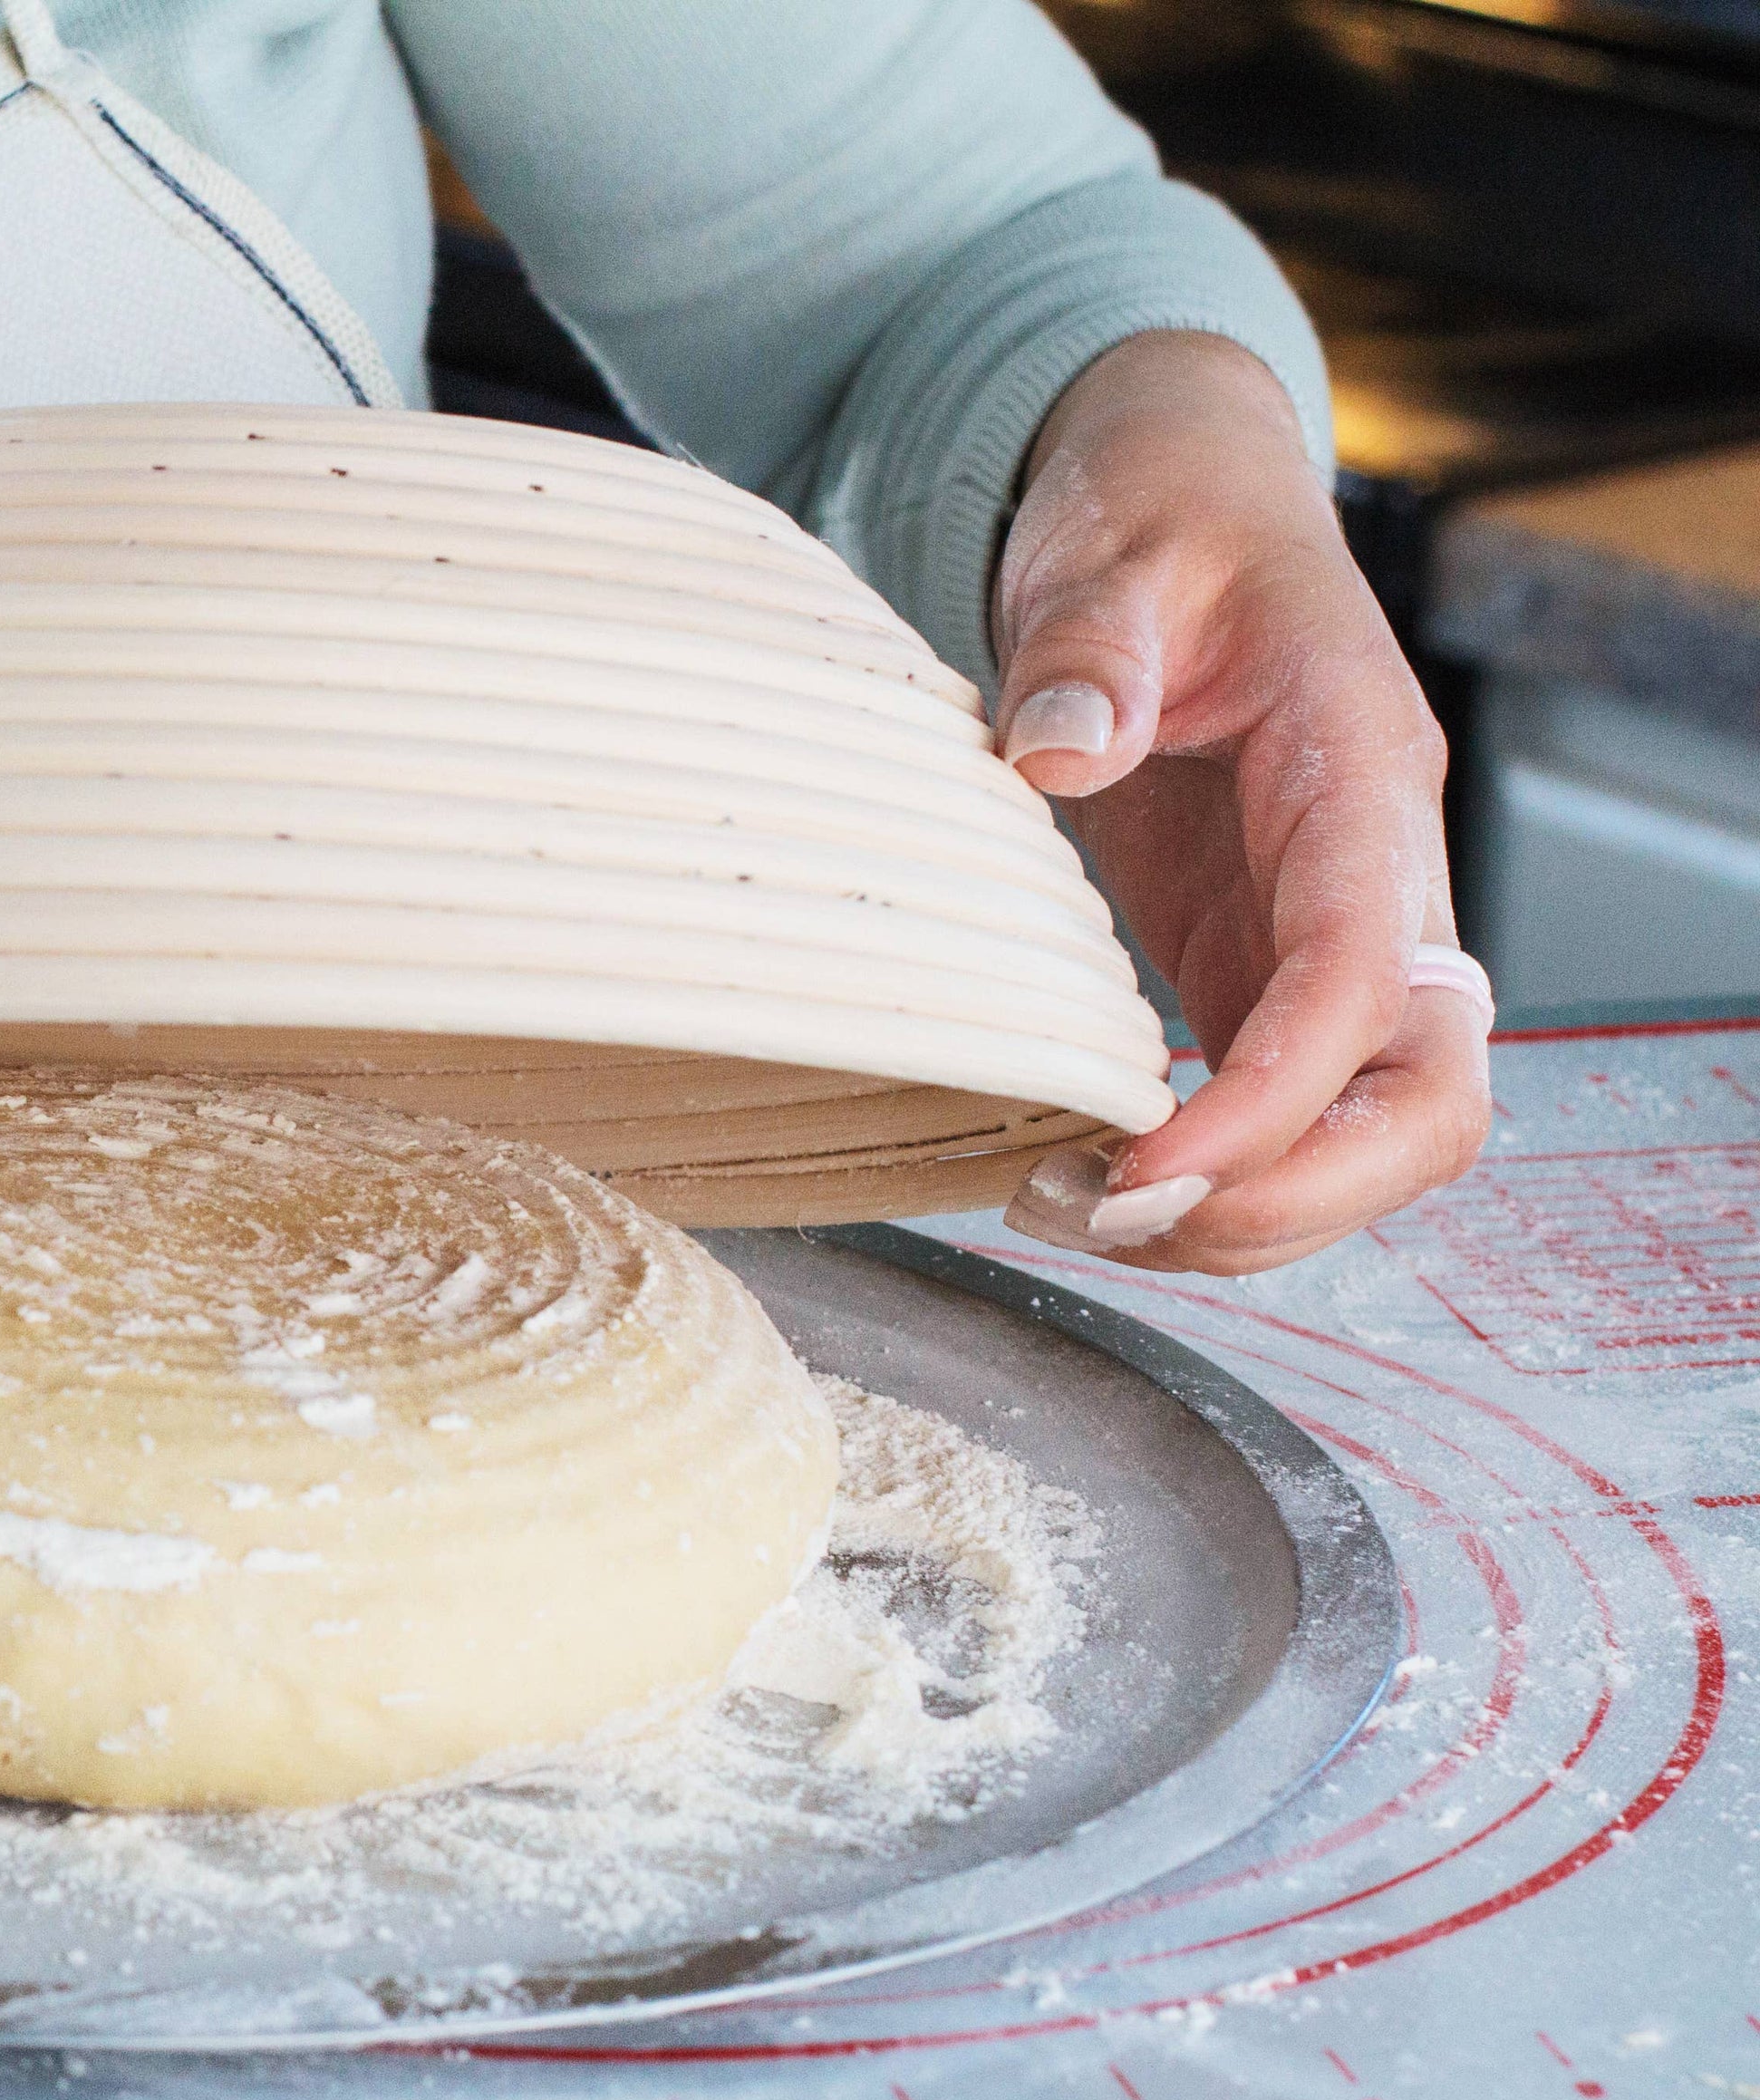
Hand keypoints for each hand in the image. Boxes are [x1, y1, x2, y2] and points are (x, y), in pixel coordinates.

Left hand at [987, 331, 1487, 1273]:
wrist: (1172, 499)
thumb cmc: (1159, 517)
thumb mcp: (1114, 549)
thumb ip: (1089, 644)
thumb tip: (1055, 746)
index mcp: (1357, 772)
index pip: (1364, 979)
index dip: (1274, 1099)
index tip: (1148, 1165)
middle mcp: (1377, 874)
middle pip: (1427, 1100)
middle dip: (1290, 1196)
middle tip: (1113, 1218)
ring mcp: (1325, 933)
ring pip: (1372, 1132)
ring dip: (1244, 1212)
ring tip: (1074, 1214)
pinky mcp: (1258, 966)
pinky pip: (1285, 1115)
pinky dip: (1208, 1178)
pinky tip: (1088, 1183)